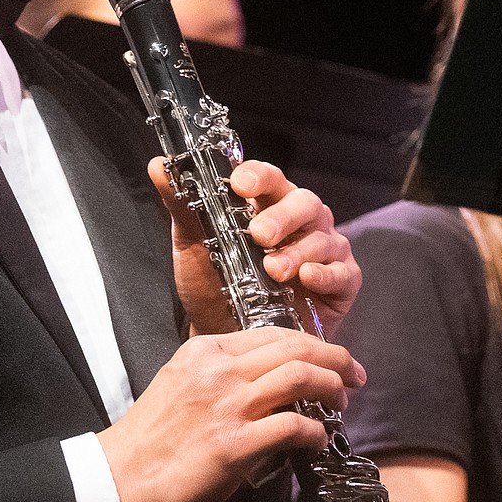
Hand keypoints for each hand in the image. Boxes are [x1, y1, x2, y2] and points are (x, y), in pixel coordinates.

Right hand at [98, 325, 366, 501]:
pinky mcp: (237, 444)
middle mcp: (219, 370)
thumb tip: (261, 382)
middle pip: (294, 348)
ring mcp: (229, 405)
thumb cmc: (151, 437)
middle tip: (354, 373)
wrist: (122, 476)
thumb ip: (218, 375)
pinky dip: (314, 430)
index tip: (329, 358)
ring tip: (343, 401)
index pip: (272, 334)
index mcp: (204, 351)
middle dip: (334, 358)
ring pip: (299, 377)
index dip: (310, 344)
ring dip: (331, 387)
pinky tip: (317, 438)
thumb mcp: (180, 383)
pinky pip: (293, 426)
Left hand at [147, 157, 361, 339]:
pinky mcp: (341, 283)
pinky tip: (307, 278)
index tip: (239, 184)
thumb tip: (158, 165)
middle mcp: (300, 221)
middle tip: (259, 234)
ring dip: (297, 251)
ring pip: (323, 236)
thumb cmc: (212, 285)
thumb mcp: (191, 244)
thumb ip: (181, 205)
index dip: (257, 176)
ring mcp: (324, 250)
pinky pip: (343, 273)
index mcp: (266, 204)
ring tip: (274, 270)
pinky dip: (326, 273)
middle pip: (303, 202)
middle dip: (281, 217)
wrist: (223, 336)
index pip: (268, 177)